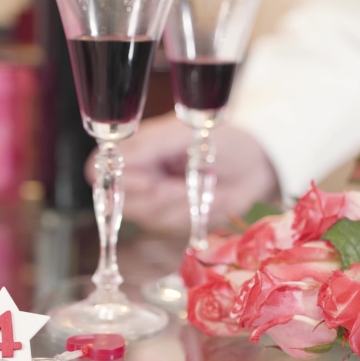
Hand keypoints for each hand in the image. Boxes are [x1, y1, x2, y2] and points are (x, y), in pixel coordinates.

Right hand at [85, 113, 279, 234]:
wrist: (259, 162)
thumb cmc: (225, 140)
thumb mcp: (185, 135)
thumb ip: (148, 146)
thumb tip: (113, 157)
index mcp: (136, 149)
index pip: (101, 172)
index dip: (120, 182)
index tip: (150, 181)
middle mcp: (140, 176)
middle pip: (123, 202)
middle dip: (157, 197)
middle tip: (181, 186)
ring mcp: (156, 200)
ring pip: (150, 216)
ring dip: (179, 205)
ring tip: (201, 185)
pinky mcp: (176, 218)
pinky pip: (173, 225)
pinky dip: (193, 213)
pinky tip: (207, 199)